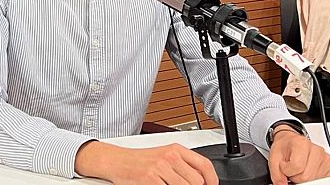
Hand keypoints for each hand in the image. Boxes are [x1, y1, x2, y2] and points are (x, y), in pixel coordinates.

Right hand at [75, 140, 218, 184]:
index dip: (212, 180)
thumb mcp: (164, 156)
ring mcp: (159, 168)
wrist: (117, 161)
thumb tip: (201, 179)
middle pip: (196, 181)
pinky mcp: (149, 179)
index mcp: (176, 149)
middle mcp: (169, 157)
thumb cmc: (140, 160)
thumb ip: (183, 165)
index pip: (204, 165)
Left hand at [268, 129, 329, 183]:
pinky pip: (322, 180)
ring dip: (304, 179)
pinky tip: (308, 172)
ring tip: (300, 170)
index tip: (284, 165)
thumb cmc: (285, 148)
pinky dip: (313, 179)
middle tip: (292, 170)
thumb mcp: (274, 158)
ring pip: (314, 180)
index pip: (297, 167)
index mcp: (302, 144)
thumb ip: (277, 174)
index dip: (287, 171)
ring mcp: (326, 159)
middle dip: (295, 177)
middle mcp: (317, 150)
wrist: (291, 142)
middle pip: (306, 177)